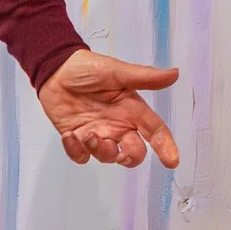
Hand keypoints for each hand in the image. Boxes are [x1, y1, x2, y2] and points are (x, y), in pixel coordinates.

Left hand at [37, 49, 179, 169]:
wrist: (56, 70)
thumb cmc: (89, 68)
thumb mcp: (118, 71)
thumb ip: (144, 77)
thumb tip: (174, 74)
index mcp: (132, 110)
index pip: (155, 131)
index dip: (166, 146)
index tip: (172, 161)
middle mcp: (118, 126)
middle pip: (134, 152)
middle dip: (130, 157)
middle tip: (121, 153)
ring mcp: (98, 133)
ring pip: (108, 157)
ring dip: (100, 151)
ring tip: (88, 134)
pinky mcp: (77, 138)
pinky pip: (81, 156)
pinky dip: (76, 151)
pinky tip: (69, 135)